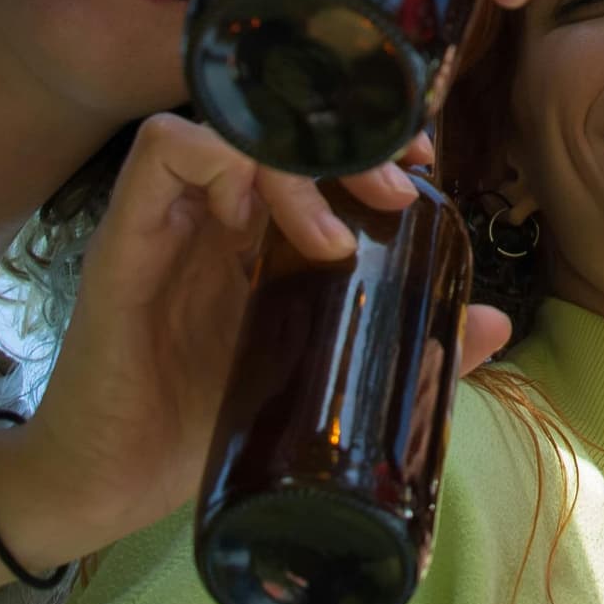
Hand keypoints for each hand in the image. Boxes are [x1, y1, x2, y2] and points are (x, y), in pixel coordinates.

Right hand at [0, 121, 511, 566]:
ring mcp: (171, 212)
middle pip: (280, 116)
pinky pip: (165, 148)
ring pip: (233, 120)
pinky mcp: (125, 233)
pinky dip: (225, 165)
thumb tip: (497, 323)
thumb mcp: (320, 379)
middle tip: (400, 182)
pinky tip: (260, 230)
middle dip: (349, 131)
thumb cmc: (204, 429)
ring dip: (295, 156)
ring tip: (336, 234)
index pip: (315, 139)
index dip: (373, 134)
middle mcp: (218, 205)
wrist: (106, 487)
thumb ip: (400, 345)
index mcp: (263, 228)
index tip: (424, 163)